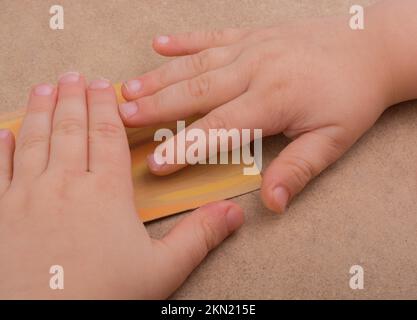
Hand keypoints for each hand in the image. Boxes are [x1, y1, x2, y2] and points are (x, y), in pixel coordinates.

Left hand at [0, 73, 243, 298]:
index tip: (103, 84)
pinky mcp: (0, 216)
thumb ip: (199, 236)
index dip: (106, 107)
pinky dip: (1, 148)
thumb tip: (233, 213)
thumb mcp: (162, 271)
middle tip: (73, 75)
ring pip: (34, 140)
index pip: (107, 136)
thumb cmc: (103, 298)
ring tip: (45, 87)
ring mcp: (26, 198)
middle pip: (70, 129)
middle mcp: (64, 186)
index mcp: (105, 193)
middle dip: (72, 98)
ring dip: (40, 110)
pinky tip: (3, 131)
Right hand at [118, 11, 395, 212]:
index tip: (155, 163)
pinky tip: (158, 44)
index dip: (185, 148)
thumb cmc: (352, 97)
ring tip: (128, 88)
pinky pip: (211, 36)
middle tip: (122, 117)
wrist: (371, 48)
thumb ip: (298, 171)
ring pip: (196, 65)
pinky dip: (183, 40)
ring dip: (159, 77)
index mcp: (273, 100)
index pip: (219, 129)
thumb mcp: (333, 140)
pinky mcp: (252, 35)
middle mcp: (255, 69)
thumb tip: (271, 204)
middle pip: (196, 92)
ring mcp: (251, 48)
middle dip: (156, 107)